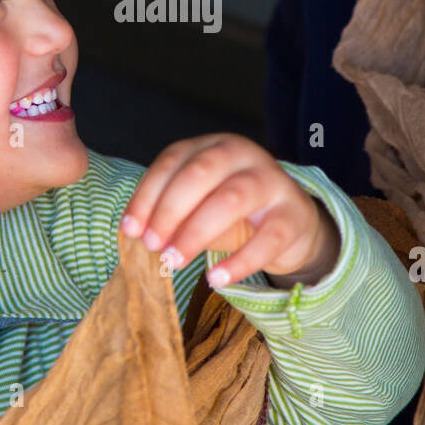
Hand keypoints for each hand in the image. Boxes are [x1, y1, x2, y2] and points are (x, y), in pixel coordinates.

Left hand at [120, 134, 339, 287]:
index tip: (130, 229)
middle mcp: (243, 155)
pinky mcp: (294, 215)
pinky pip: (267, 238)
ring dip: (196, 232)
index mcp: (213, 146)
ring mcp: (272, 181)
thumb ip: (173, 216)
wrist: (293, 223)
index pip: (173, 160)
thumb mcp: (199, 206)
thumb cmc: (235, 213)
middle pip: (201, 173)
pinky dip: (239, 262)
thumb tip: (140, 235)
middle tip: (152, 245)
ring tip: (174, 261)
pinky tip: (215, 278)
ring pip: (232, 199)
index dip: (148, 195)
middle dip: (169, 211)